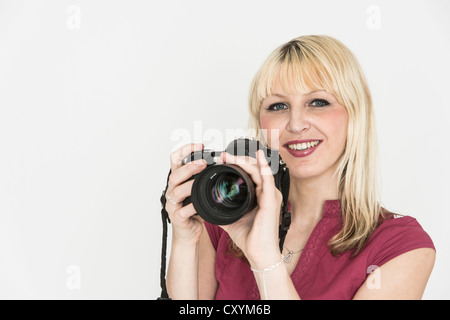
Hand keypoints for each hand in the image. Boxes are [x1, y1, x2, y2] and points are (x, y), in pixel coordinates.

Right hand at [165, 143, 206, 244]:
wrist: (188, 232)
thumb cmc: (193, 210)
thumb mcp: (198, 190)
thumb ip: (203, 177)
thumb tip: (221, 162)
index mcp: (178, 180)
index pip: (175, 159)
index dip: (185, 150)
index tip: (200, 145)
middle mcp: (172, 190)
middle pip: (175, 174)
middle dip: (189, 166)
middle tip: (203, 162)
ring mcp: (172, 204)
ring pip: (176, 191)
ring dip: (190, 185)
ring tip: (201, 182)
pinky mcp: (177, 218)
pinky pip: (183, 211)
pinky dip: (192, 207)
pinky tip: (199, 205)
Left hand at [219, 150, 282, 268]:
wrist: (259, 254)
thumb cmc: (250, 238)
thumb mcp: (231, 218)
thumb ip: (222, 208)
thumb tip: (207, 204)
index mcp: (260, 195)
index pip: (250, 173)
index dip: (237, 164)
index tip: (221, 160)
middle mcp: (268, 193)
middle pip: (255, 168)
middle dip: (238, 159)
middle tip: (222, 156)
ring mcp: (271, 195)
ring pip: (259, 170)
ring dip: (243, 160)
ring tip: (229, 156)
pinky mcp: (271, 201)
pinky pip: (268, 180)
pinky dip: (264, 167)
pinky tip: (259, 157)